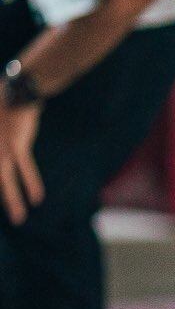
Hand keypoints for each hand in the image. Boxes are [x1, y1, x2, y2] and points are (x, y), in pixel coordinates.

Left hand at [0, 102, 42, 224]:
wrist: (18, 89)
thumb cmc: (2, 99)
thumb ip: (1, 131)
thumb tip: (12, 148)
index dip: (2, 190)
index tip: (6, 203)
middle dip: (2, 198)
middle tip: (13, 219)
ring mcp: (1, 148)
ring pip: (4, 179)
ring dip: (12, 200)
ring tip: (18, 219)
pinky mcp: (17, 145)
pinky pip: (25, 169)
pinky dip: (31, 183)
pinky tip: (36, 199)